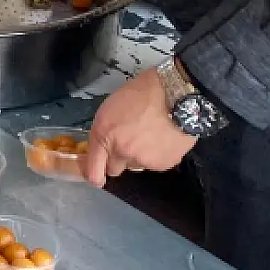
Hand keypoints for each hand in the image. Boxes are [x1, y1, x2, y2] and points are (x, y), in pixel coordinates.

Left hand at [85, 69, 196, 185]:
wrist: (176, 94)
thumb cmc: (142, 92)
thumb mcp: (112, 106)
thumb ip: (106, 131)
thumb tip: (106, 145)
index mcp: (103, 134)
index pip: (93, 169)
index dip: (94, 175)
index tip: (97, 176)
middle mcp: (120, 151)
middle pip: (114, 169)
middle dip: (118, 160)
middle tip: (128, 143)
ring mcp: (141, 160)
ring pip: (135, 165)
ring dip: (138, 156)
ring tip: (150, 135)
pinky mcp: (162, 165)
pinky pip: (155, 164)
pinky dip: (157, 155)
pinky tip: (163, 138)